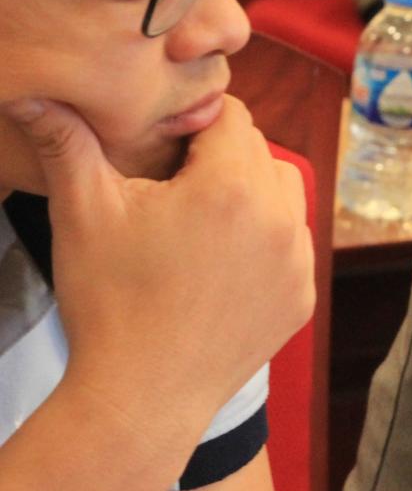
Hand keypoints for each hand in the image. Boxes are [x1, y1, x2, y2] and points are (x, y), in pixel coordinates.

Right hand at [1, 96, 312, 454]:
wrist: (142, 395)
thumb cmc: (109, 300)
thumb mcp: (82, 213)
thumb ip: (67, 143)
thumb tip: (30, 95)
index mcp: (232, 186)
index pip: (231, 116)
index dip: (194, 120)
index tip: (163, 140)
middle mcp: (280, 217)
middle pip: (260, 153)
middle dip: (221, 156)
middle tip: (172, 181)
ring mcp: (299, 260)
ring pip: (285, 194)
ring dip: (250, 193)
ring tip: (197, 217)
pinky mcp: (302, 296)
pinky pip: (293, 245)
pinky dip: (265, 241)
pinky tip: (219, 260)